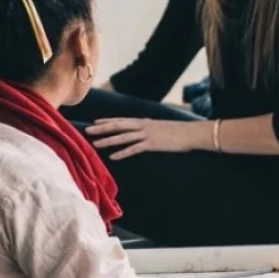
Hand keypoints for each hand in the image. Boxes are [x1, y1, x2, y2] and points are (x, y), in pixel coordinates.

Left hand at [87, 118, 205, 159]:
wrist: (191, 133)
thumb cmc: (178, 132)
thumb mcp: (161, 127)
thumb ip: (150, 129)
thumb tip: (145, 132)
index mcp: (144, 121)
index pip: (122, 120)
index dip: (107, 121)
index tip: (95, 122)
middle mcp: (142, 126)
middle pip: (118, 126)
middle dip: (101, 128)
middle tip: (87, 130)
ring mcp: (146, 135)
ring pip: (122, 137)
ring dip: (108, 140)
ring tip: (95, 144)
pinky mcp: (152, 144)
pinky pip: (134, 149)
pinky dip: (123, 153)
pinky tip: (113, 157)